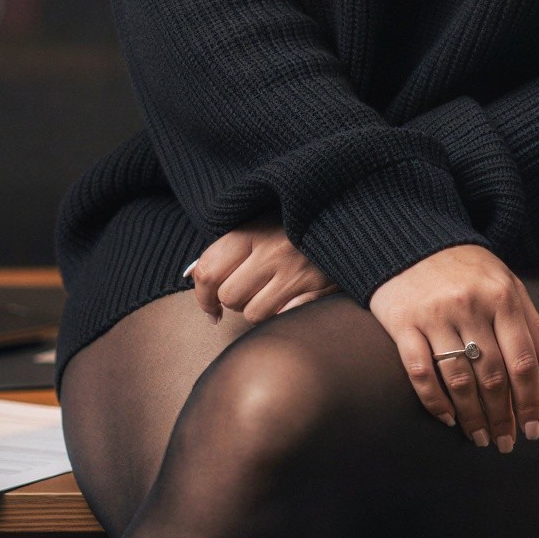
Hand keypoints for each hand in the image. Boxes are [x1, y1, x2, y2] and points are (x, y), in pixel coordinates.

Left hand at [188, 223, 336, 322]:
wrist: (344, 219)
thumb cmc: (292, 228)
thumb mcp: (259, 226)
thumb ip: (228, 249)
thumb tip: (194, 278)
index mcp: (252, 231)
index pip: (208, 271)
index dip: (202, 296)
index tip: (210, 306)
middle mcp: (272, 251)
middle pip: (230, 297)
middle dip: (235, 301)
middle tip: (250, 291)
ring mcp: (297, 271)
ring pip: (255, 314)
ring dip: (260, 310)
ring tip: (273, 293)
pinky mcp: (319, 289)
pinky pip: (284, 318)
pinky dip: (283, 314)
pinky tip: (291, 300)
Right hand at [369, 245, 538, 452]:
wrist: (414, 241)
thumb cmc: (469, 270)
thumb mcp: (509, 288)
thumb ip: (532, 328)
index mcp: (502, 297)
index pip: (522, 361)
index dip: (530, 401)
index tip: (532, 431)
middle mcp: (470, 305)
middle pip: (492, 375)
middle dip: (501, 416)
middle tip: (505, 442)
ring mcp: (435, 315)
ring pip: (458, 379)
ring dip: (472, 416)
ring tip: (480, 438)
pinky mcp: (403, 322)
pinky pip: (420, 371)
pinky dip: (434, 401)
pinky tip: (448, 419)